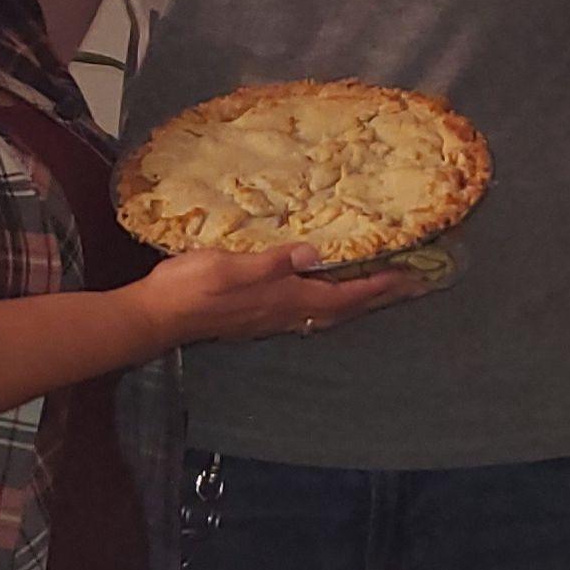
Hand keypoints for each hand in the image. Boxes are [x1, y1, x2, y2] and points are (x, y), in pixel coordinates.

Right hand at [132, 243, 424, 347]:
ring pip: (327, 310)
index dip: (378, 287)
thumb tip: (314, 253)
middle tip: (410, 283)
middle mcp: (286, 313)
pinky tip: (326, 290)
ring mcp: (272, 316)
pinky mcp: (258, 313)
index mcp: (286, 299)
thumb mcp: (234, 266)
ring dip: (356, 299)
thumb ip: (275, 262)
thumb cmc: (194, 287)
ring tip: (379, 287)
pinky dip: (330, 299)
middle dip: (377, 296)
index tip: (410, 276)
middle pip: (343, 308)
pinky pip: (309, 308)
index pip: (344, 295)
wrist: (159, 314)